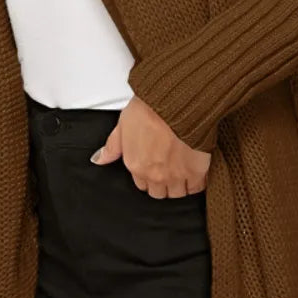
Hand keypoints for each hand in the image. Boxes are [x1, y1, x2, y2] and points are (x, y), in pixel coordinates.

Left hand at [89, 95, 211, 198]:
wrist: (174, 103)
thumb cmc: (149, 109)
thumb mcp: (122, 125)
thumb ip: (112, 147)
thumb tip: (99, 159)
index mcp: (136, 166)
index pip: (142, 185)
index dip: (149, 176)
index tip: (155, 167)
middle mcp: (155, 175)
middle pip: (160, 192)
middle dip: (163, 183)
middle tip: (170, 168)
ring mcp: (176, 175)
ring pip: (178, 193)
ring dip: (180, 184)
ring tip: (184, 170)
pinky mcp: (196, 171)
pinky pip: (197, 187)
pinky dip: (197, 182)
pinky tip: (196, 171)